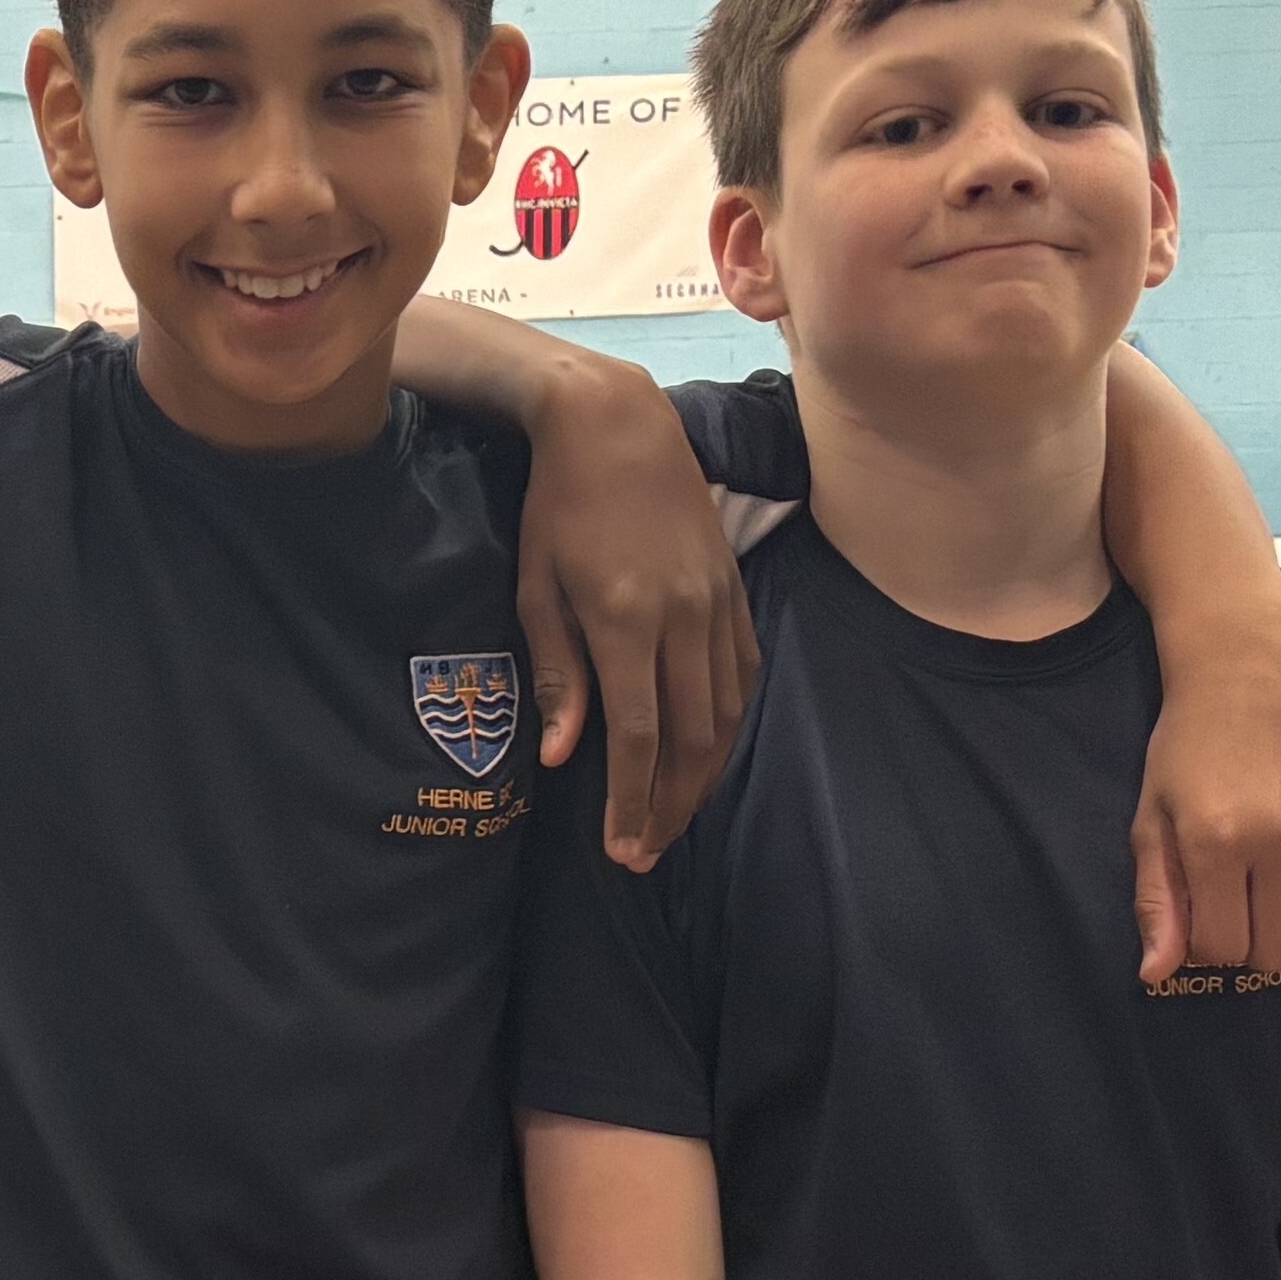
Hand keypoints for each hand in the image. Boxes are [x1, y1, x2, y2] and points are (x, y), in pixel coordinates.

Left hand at [509, 360, 759, 864]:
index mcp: (625, 620)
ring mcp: (717, 604)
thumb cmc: (560, 507)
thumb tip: (563, 757)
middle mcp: (683, 617)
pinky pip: (744, 676)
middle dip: (668, 806)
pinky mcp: (736, 591)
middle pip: (690, 739)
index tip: (622, 849)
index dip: (632, 800)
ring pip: (726, 714)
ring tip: (672, 818)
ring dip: (702, 777)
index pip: (637, 735)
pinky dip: (730, 726)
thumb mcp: (537, 588)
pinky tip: (708, 757)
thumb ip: (556, 674)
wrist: (618, 426)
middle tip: (644, 853)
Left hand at [1131, 614, 1280, 982]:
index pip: (1221, 949)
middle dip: (1249, 943)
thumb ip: (1157, 901)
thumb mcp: (1151, 820)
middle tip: (1234, 902)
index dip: (1205, 943)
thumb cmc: (1187, 746)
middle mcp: (1280, 838)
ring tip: (1268, 886)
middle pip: (1275, 952)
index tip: (1200, 910)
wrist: (1249, 668)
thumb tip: (1157, 976)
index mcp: (1216, 842)